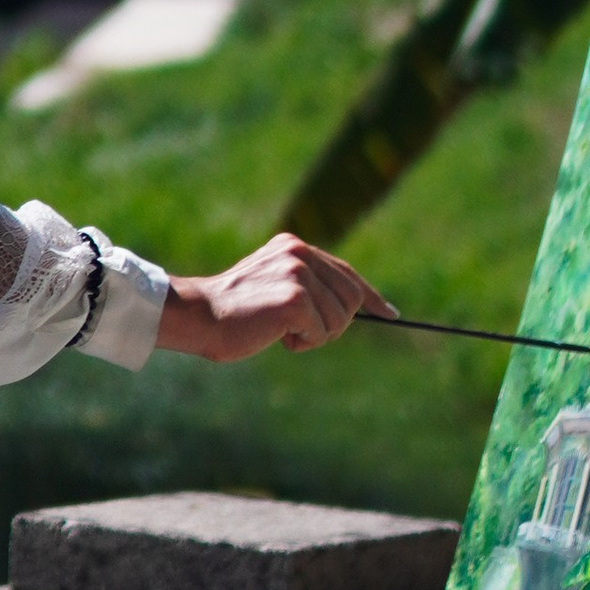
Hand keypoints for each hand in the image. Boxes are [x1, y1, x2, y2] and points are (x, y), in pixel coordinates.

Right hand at [156, 233, 394, 362]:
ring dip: (316, 336)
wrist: (200, 316)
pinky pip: (322, 332)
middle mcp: (299, 253)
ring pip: (340, 319)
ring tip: (281, 332)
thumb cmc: (234, 312)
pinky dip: (304, 343)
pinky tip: (277, 337)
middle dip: (336, 324)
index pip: (346, 272)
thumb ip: (305, 286)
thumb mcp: (273, 286)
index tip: (390, 313)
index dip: (371, 296)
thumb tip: (350, 308)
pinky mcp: (295, 298)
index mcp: (293, 246)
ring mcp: (298, 274)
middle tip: (302, 333)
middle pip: (352, 297)